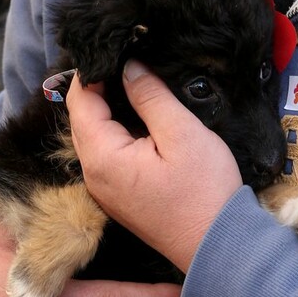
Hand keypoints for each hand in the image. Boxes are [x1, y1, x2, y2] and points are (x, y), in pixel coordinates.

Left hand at [68, 60, 242, 272]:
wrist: (216, 245)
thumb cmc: (205, 191)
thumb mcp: (182, 134)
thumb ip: (151, 97)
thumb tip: (129, 67)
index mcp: (103, 157)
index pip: (80, 101)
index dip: (94, 71)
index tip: (118, 51)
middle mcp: (94, 176)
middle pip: (82, 120)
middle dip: (99, 89)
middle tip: (126, 63)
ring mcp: (104, 191)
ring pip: (94, 138)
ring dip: (108, 111)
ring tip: (135, 87)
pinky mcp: (118, 199)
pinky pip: (107, 157)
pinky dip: (115, 134)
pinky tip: (140, 122)